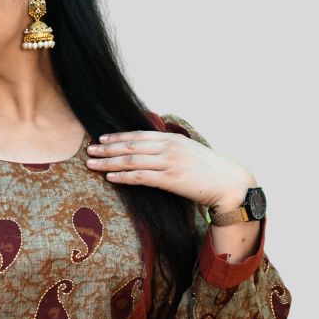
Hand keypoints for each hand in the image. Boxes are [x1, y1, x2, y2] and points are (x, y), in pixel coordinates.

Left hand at [85, 130, 255, 210]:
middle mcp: (169, 147)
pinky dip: (123, 176)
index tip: (102, 139)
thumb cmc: (210, 171)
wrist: (229, 183)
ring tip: (92, 164)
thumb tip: (155, 153)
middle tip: (89, 151)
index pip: (139, 135)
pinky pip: (141, 177)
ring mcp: (169, 163)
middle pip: (131, 145)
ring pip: (131, 160)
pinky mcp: (171, 180)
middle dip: (107, 148)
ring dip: (109, 162)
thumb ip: (171, 150)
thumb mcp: (190, 153)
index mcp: (172, 139)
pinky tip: (110, 178)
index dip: (118, 137)